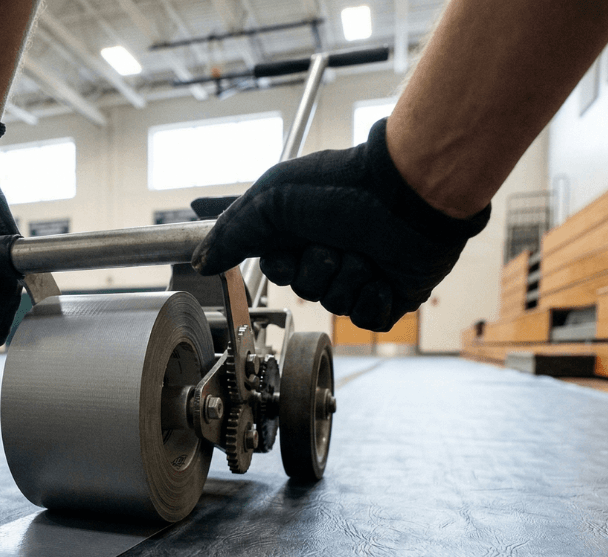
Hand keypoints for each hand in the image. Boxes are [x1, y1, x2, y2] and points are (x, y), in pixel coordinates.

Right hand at [192, 118, 489, 331]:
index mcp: (298, 228)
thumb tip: (199, 260)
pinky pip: (364, 317)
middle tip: (328, 241)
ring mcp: (357, 274)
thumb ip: (231, 233)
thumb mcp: (271, 202)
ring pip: (331, 304)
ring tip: (362, 251)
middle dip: (310, 268)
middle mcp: (326, 250)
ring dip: (344, 278)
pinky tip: (381, 274)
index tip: (227, 224)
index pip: (264, 254)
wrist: (408, 196)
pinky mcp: (387, 294)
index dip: (254, 250)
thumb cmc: (343, 187)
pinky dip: (371, 296)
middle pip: (296, 288)